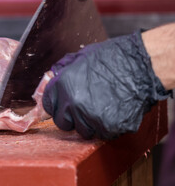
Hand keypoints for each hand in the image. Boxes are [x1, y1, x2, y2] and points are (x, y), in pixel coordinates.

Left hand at [42, 31, 170, 139]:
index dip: (56, 104)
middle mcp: (72, 103)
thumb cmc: (112, 57)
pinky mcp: (108, 127)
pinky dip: (108, 126)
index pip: (48, 105)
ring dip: (90, 123)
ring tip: (103, 107)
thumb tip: (53, 75)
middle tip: (85, 108)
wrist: (141, 65)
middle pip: (63, 122)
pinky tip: (114, 111)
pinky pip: (103, 134)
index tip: (63, 104)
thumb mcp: (81, 56)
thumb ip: (63, 68)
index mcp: (63, 85)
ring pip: (83, 130)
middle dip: (71, 117)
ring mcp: (90, 117)